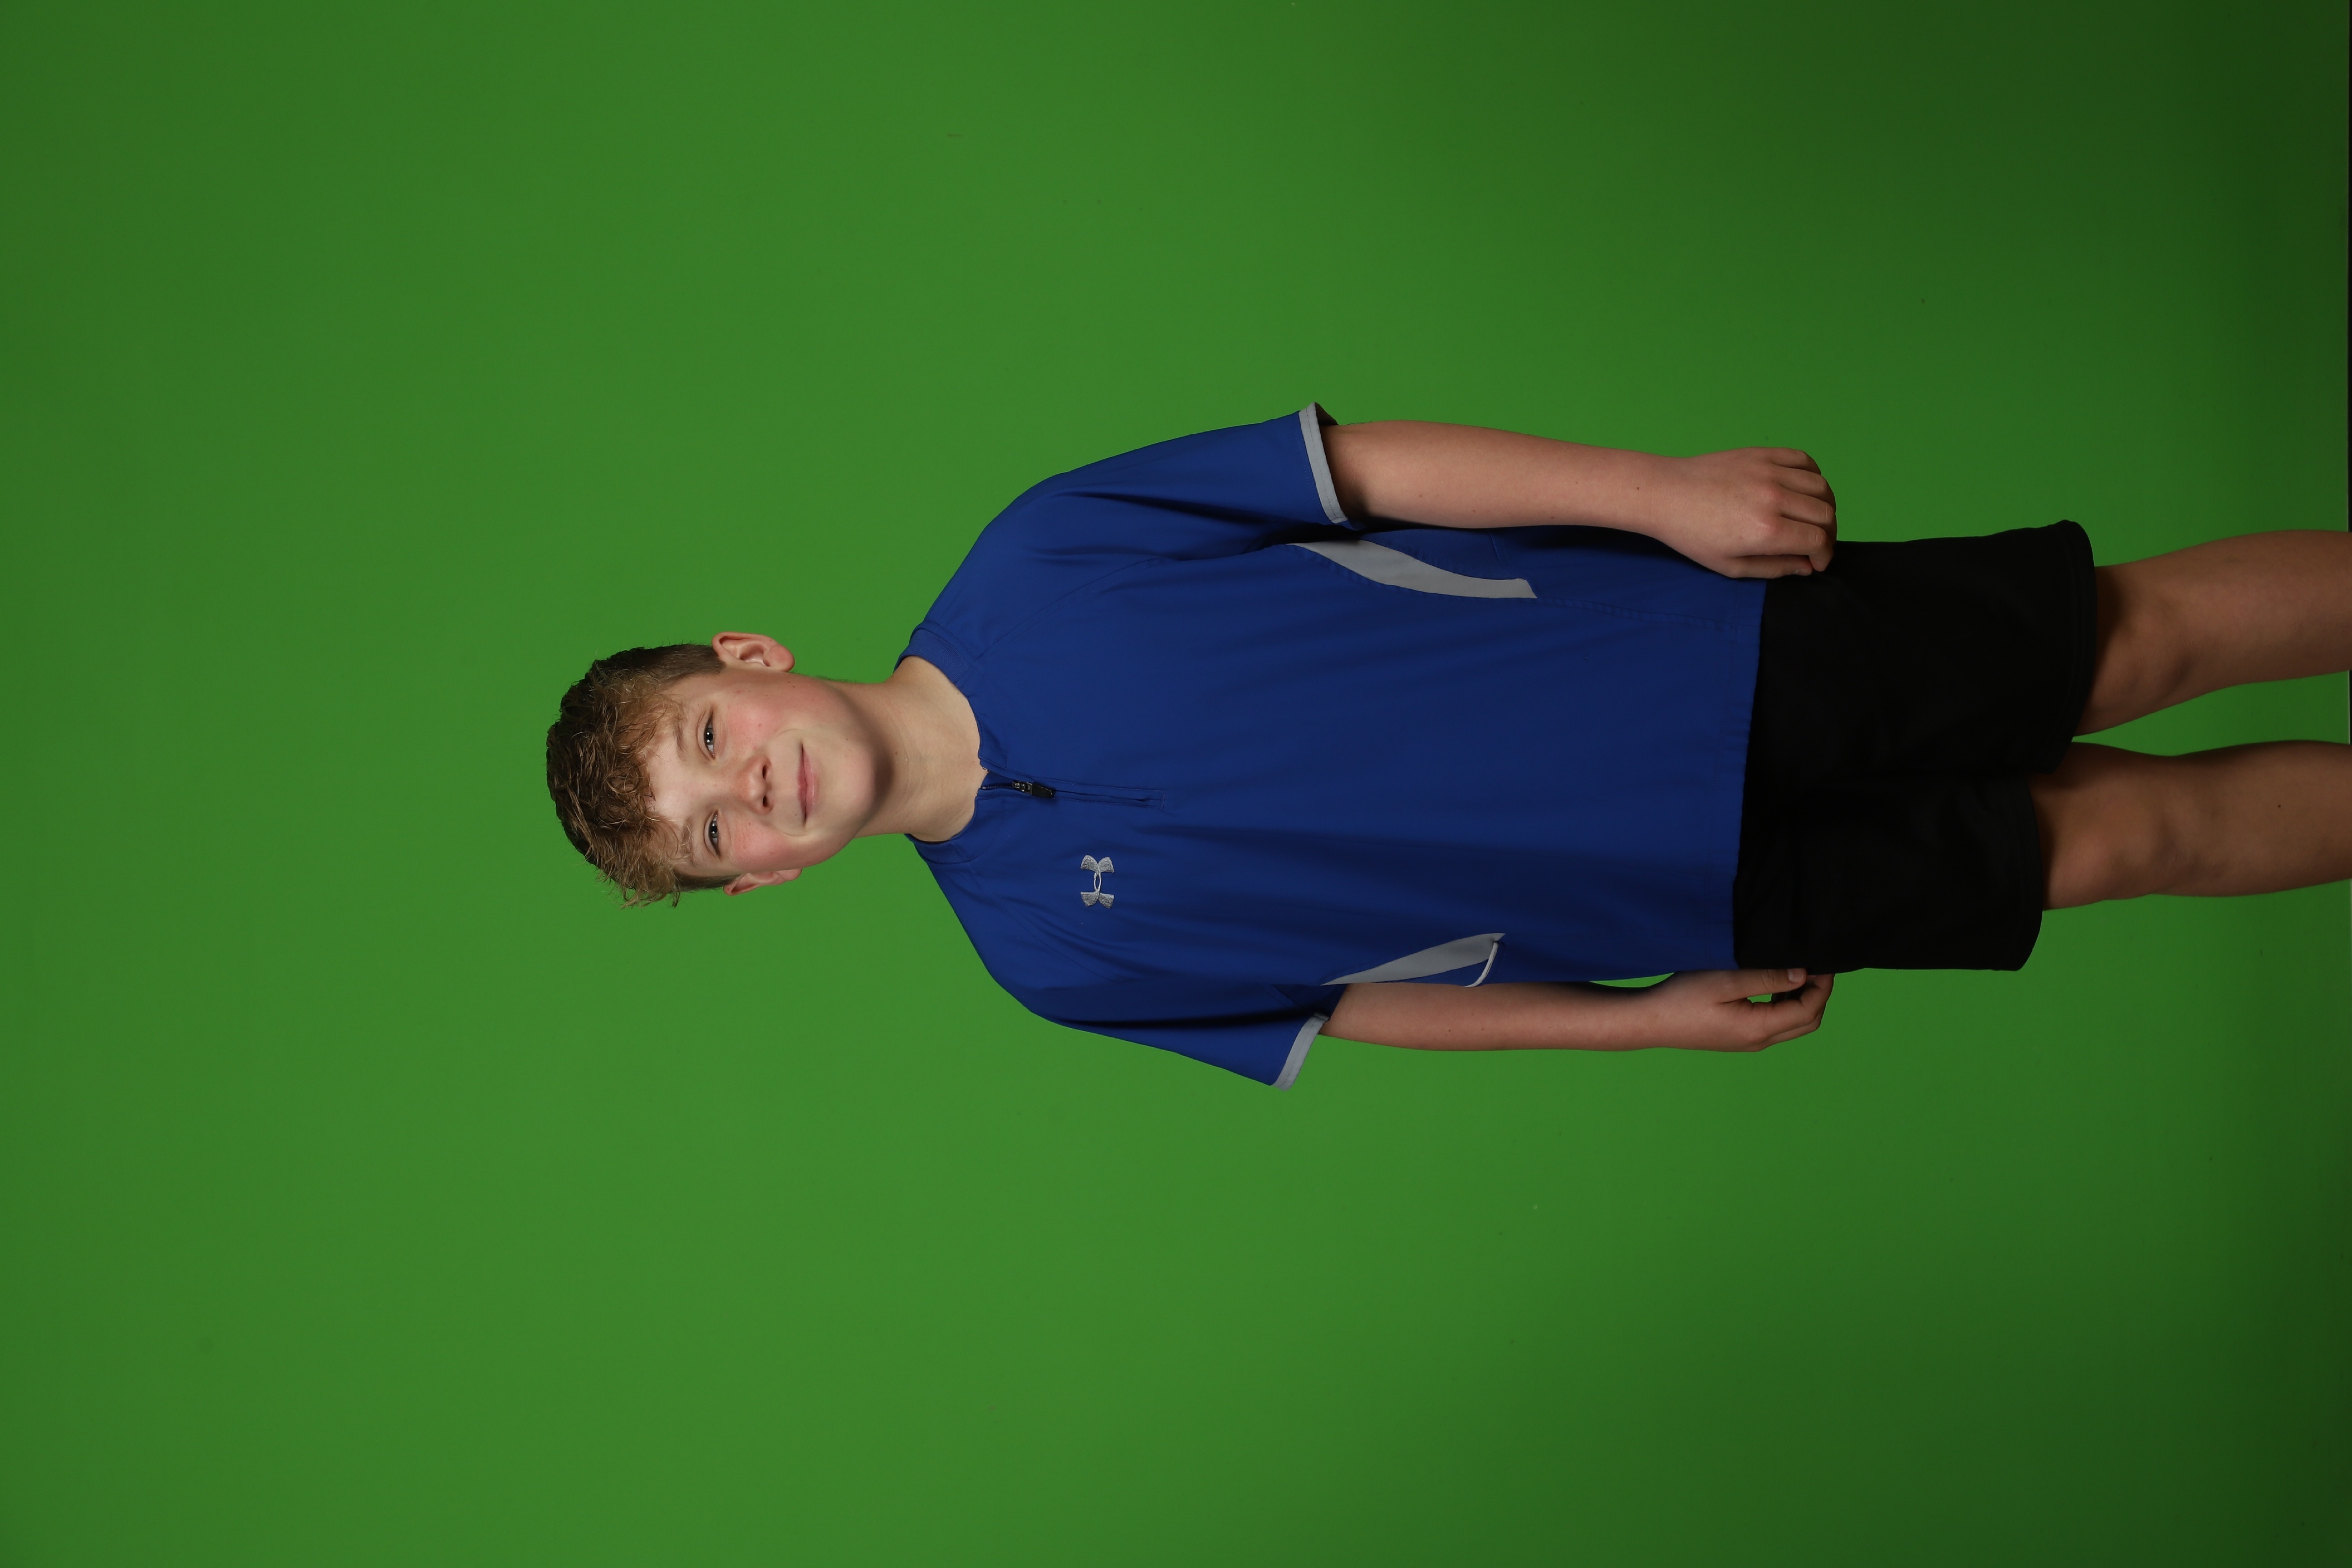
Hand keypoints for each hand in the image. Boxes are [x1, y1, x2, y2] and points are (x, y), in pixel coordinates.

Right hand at [1620, 968, 1835, 1050]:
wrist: (1650, 1021)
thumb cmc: (1682, 998)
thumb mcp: (1725, 980)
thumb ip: (1765, 977)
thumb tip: (1803, 974)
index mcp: (1759, 1029)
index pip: (1808, 1010)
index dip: (1822, 986)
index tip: (1823, 960)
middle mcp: (1758, 1041)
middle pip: (1807, 1022)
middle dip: (1818, 994)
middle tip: (1816, 965)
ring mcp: (1749, 1042)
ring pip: (1792, 1024)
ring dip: (1802, 999)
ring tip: (1797, 970)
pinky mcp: (1739, 1037)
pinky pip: (1775, 1024)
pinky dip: (1785, 1004)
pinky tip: (1774, 983)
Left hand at [1642, 448, 1836, 578]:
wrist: (1666, 494)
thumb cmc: (1692, 535)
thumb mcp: (1730, 566)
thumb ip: (1774, 568)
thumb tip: (1806, 566)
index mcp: (1766, 530)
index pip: (1818, 540)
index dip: (1824, 554)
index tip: (1817, 561)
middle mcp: (1774, 497)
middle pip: (1825, 513)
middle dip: (1828, 534)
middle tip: (1817, 543)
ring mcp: (1769, 471)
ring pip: (1820, 486)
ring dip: (1825, 505)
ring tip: (1812, 518)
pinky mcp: (1762, 454)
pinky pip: (1804, 459)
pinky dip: (1813, 475)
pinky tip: (1804, 489)